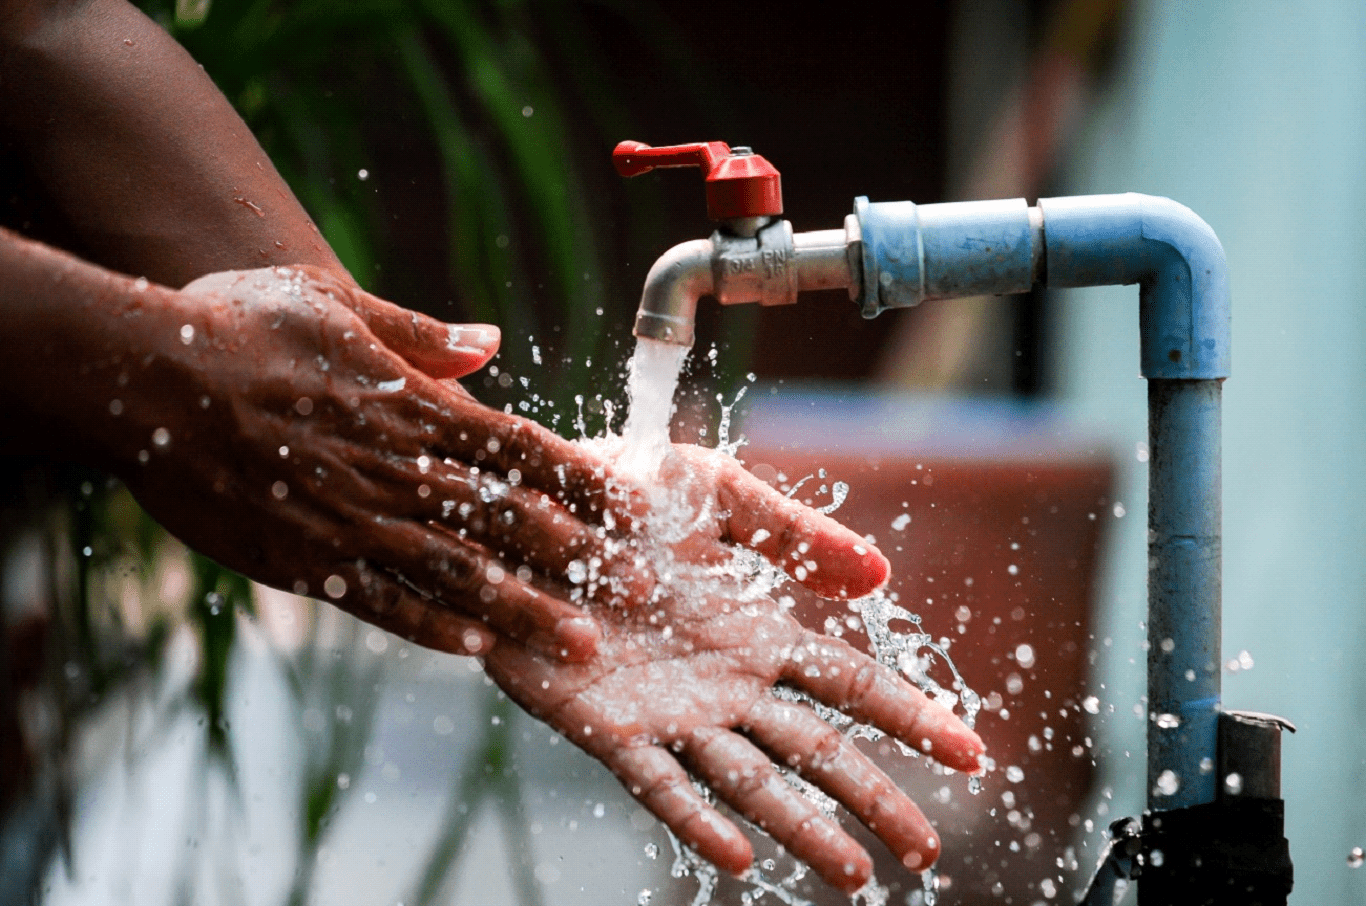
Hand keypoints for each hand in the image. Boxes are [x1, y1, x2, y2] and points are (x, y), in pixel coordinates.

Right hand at [114, 265, 642, 659]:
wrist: (145, 377)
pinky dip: (432, 627)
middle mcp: (398, 469)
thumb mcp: (336, 304)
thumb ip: (421, 334)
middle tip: (644, 591)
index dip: (586, 480)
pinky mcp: (304, 562)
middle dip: (583, 557)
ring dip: (525, 612)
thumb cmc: (240, 324)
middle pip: (510, 521)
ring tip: (581, 645)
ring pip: (459, 575)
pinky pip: (381, 603)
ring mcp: (353, 521)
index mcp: (414, 405)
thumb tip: (491, 340)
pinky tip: (477, 650)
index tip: (637, 508)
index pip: (522, 448)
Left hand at [485, 445, 984, 892]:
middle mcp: (725, 684)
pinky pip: (658, 784)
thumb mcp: (712, 495)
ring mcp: (671, 713)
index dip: (911, 717)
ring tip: (855, 873)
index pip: (852, 685)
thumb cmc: (618, 495)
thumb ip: (790, 532)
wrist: (520, 510)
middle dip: (876, 798)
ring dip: (804, 829)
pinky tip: (736, 854)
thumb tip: (882, 573)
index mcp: (757, 632)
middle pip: (817, 751)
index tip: (973, 754)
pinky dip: (697, 820)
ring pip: (752, 783)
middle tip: (927, 851)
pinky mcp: (607, 729)